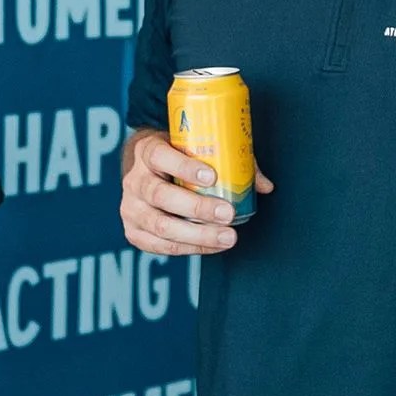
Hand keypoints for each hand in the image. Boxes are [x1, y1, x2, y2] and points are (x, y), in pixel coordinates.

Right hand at [119, 129, 272, 255]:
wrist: (144, 170)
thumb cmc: (177, 156)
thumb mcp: (195, 148)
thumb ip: (229, 162)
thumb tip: (265, 186)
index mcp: (147, 151)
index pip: (160, 156)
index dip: (184, 167)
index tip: (213, 177)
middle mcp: (133, 180)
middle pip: (161, 195)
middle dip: (197, 207)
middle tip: (227, 213)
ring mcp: (130, 208)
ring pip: (160, 225)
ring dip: (197, 234)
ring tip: (228, 237)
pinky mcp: (133, 231)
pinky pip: (160, 245)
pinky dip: (189, 247)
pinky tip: (212, 245)